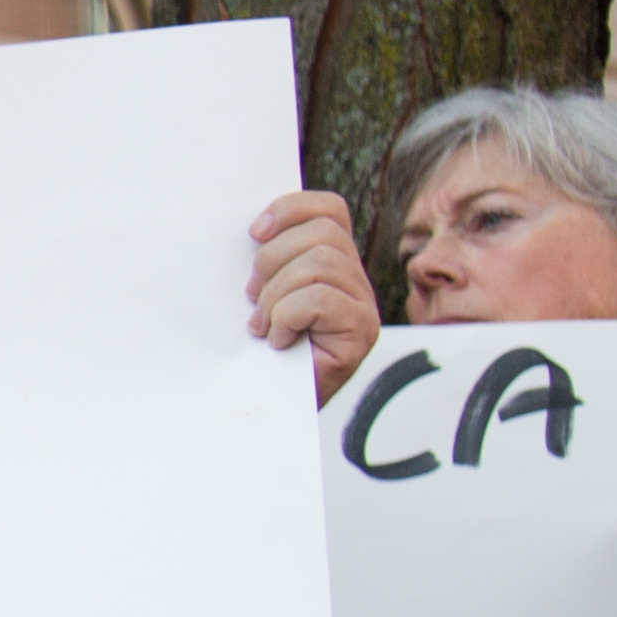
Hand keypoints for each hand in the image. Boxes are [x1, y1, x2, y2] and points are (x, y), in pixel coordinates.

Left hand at [249, 190, 375, 404]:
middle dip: (273, 261)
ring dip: (276, 295)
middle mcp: (357, 280)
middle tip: (253, 299)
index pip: (328, 209)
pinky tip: (279, 340)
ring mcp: (365, 305)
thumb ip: (267, 262)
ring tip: (264, 325)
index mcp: (334, 262)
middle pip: (321, 234)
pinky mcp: (363, 331)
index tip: (253, 233)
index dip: (290, 210)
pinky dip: (287, 316)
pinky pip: (318, 299)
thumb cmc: (262, 351)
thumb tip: (251, 231)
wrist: (273, 406)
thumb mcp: (260, 295)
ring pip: (319, 264)